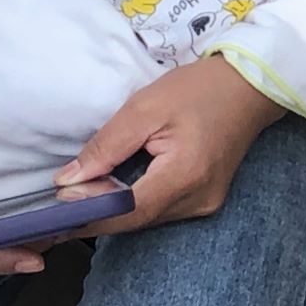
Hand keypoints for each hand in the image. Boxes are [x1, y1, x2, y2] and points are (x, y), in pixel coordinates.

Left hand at [54, 58, 282, 236]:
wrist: (250, 86)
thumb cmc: (199, 89)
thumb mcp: (145, 107)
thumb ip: (105, 146)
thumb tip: (67, 181)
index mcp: (185, 176)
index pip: (127, 211)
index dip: (89, 212)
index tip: (55, 208)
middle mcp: (197, 201)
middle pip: (135, 219)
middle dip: (96, 210)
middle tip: (61, 197)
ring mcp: (205, 205)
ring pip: (146, 218)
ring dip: (113, 207)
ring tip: (82, 190)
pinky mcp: (205, 200)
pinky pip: (160, 210)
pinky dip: (134, 202)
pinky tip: (114, 187)